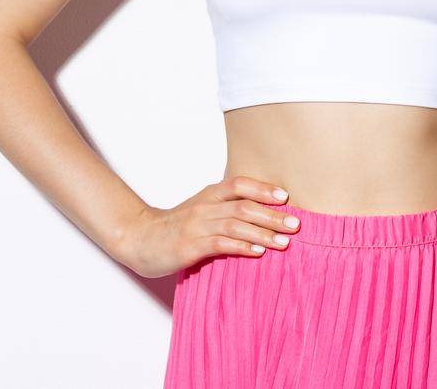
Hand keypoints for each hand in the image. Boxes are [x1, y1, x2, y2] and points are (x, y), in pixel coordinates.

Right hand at [116, 175, 300, 278]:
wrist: (140, 238)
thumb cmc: (175, 226)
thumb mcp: (201, 210)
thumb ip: (226, 208)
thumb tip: (262, 213)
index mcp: (209, 194)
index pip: (239, 184)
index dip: (263, 189)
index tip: (286, 197)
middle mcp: (205, 206)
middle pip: (243, 205)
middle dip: (272, 215)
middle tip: (296, 224)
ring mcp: (196, 226)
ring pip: (235, 224)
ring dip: (263, 233)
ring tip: (284, 242)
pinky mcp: (190, 246)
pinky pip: (220, 244)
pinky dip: (242, 246)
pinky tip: (258, 252)